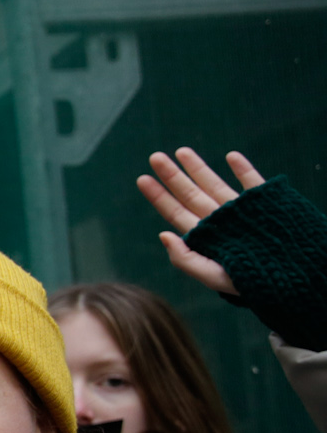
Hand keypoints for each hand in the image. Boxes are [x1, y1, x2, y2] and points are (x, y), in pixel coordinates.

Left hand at [136, 147, 265, 294]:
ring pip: (214, 184)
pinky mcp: (263, 203)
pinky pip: (251, 182)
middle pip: (190, 194)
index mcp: (204, 237)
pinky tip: (231, 156)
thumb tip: (162, 235)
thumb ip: (185, 259)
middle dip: (173, 175)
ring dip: (199, 167)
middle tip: (155, 157)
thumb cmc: (249, 281)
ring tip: (181, 151)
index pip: (175, 213)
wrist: (290, 276)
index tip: (142, 178)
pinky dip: (243, 169)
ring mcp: (240, 211)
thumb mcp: (211, 275)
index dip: (159, 196)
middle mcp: (218, 221)